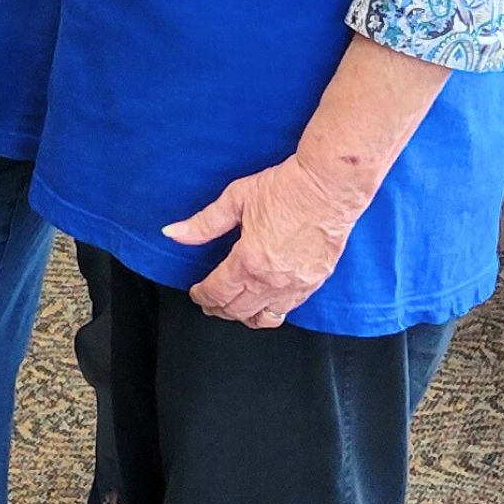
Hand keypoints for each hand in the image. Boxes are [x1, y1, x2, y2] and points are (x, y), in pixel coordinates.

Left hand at [160, 150, 378, 326]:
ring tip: (235, 308)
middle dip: (218, 308)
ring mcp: (295, 285)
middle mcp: (271, 281)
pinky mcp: (314, 282)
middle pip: (236, 310)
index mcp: (248, 262)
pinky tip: (265, 302)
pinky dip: (271, 311)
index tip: (196, 293)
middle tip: (210, 303)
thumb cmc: (287, 188)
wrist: (329, 185)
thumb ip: (204, 223)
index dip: (201, 296)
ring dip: (244, 316)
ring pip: (263, 318)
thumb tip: (173, 233)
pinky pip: (288, 310)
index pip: (216, 293)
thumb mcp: (236, 199)